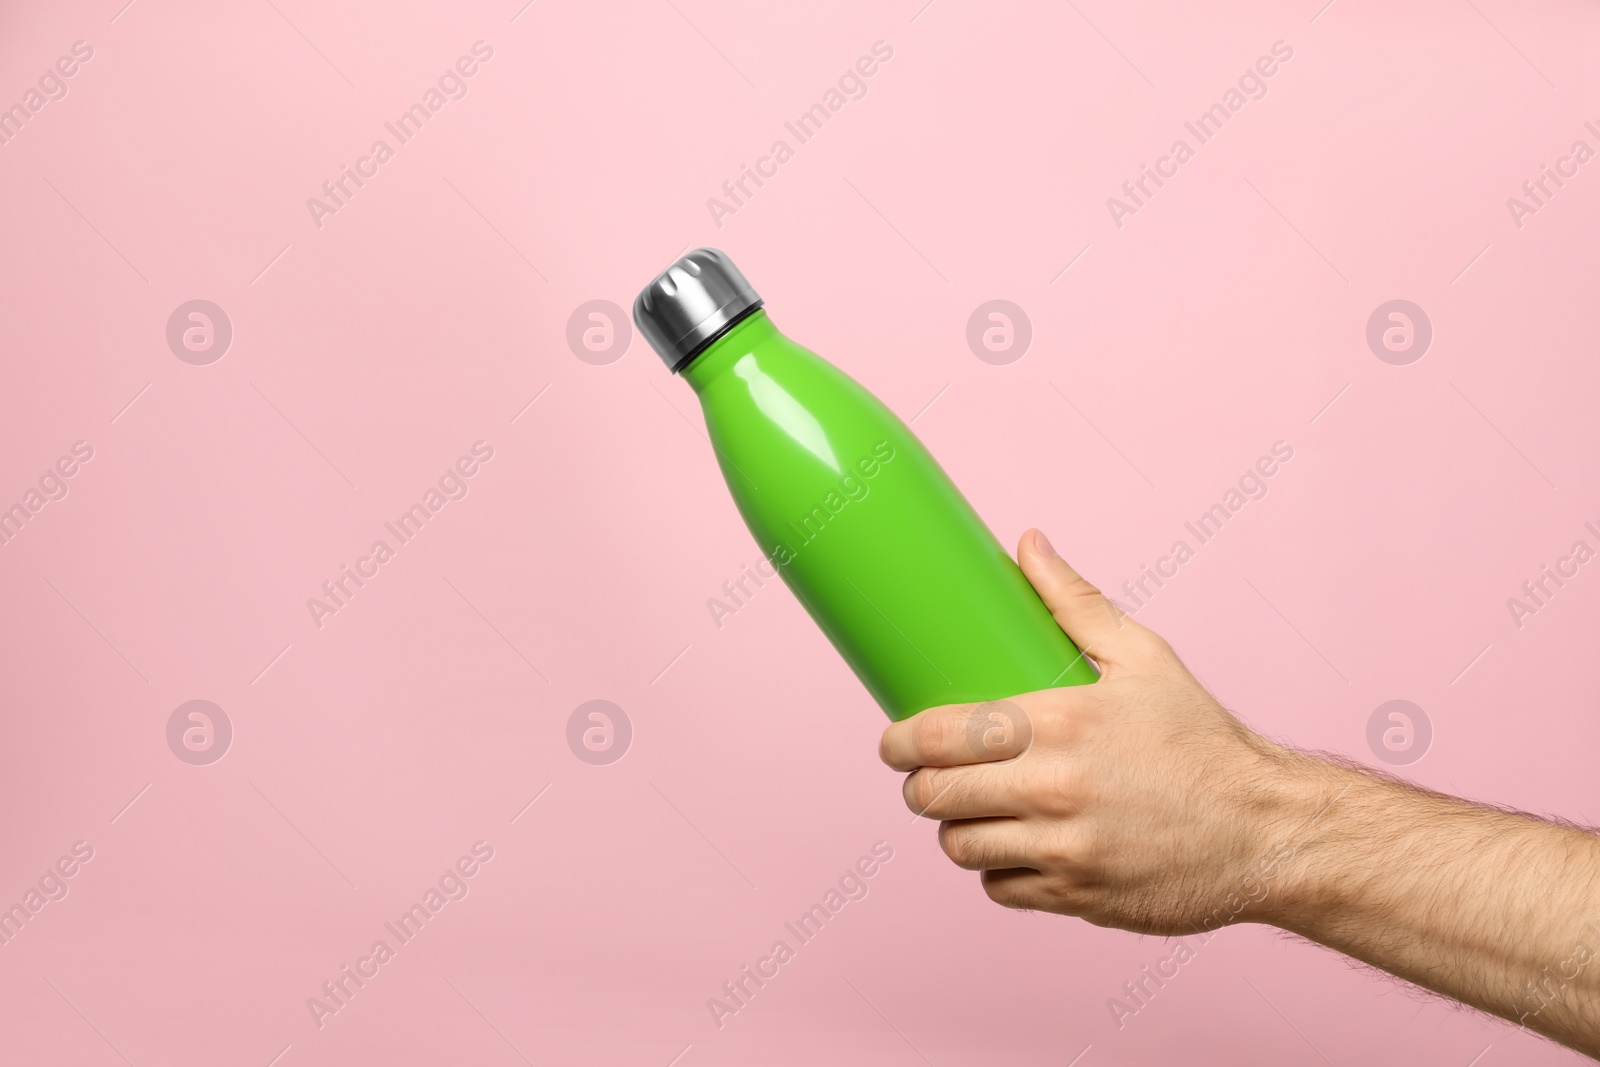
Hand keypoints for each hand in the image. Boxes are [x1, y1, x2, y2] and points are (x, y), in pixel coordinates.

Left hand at [879, 529, 1331, 936]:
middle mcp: (1053, 788)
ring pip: (960, 846)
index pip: (938, 735)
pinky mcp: (1077, 896)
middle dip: (919, 786)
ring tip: (969, 812)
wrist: (1267, 830)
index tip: (893, 742)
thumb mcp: (1144, 658)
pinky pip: (1001, 887)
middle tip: (926, 778)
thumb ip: (1075, 604)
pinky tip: (1012, 847)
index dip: (899, 742)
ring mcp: (1064, 848)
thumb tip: (1027, 544)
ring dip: (954, 829)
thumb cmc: (1202, 741)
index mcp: (1059, 721)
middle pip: (935, 796)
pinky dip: (997, 870)